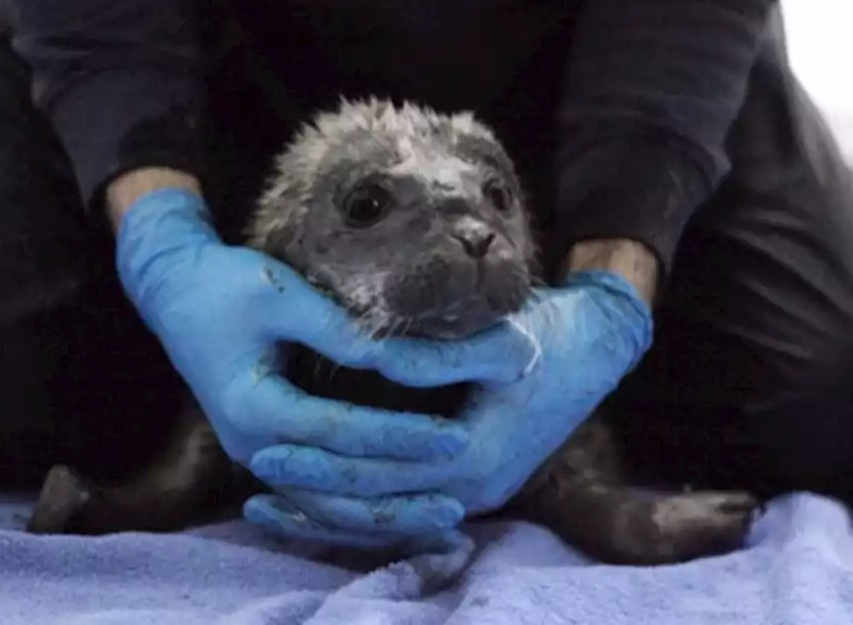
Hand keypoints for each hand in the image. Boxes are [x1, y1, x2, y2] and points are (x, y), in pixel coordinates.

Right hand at [115, 186, 523, 543]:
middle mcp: (252, 446)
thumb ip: (335, 329)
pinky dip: (358, 511)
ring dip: (383, 518)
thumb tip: (396, 357)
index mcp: (253, 407)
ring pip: (325, 507)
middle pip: (334, 491)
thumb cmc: (227, 285)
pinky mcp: (267, 453)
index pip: (341, 433)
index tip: (455, 436)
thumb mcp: (279, 294)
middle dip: (400, 494)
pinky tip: (403, 516)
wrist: (175, 294)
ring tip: (441, 518)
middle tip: (460, 498)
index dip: (401, 436)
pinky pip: (315, 498)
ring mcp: (257, 456)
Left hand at [242, 268, 652, 541]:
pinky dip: (361, 508)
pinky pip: (406, 508)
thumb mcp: (500, 337)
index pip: (381, 474)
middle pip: (377, 505)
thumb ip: (438, 355)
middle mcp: (474, 487)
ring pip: (388, 517)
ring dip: (329, 513)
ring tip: (270, 501)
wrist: (597, 349)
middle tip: (255, 473)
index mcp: (476, 454)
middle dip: (312, 493)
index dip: (322, 465)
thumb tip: (376, 359)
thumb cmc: (548, 336)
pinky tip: (321, 500)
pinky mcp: (470, 482)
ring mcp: (475, 491)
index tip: (267, 447)